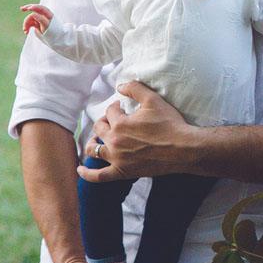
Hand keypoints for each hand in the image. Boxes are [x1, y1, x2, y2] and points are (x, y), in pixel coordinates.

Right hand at [21, 4, 52, 34]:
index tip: (29, 9)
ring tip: (25, 30)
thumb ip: (40, 19)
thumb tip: (33, 14)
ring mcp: (40, 20)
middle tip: (22, 9)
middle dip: (28, 8)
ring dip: (26, 23)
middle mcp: (44, 16)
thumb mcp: (46, 26)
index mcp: (49, 15)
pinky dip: (27, 27)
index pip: (41, 8)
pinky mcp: (37, 25)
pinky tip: (26, 32)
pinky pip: (30, 24)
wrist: (55, 41)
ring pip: (30, 18)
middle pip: (35, 11)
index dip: (35, 7)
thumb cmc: (53, 33)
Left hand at [78, 80, 194, 182]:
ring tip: (96, 139)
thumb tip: (120, 86)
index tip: (123, 107)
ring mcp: (117, 159)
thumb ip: (135, 89)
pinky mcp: (122, 172)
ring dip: (93, 142)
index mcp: (120, 123)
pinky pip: (98, 176)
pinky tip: (79, 170)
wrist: (183, 149)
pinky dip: (86, 174)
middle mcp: (115, 141)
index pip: (110, 112)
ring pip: (94, 150)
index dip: (116, 107)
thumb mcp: (154, 100)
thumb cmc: (170, 124)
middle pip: (100, 128)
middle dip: (105, 121)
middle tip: (113, 120)